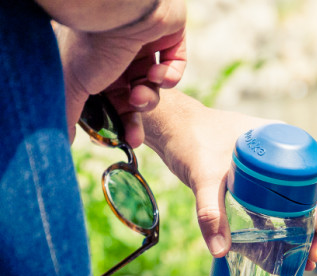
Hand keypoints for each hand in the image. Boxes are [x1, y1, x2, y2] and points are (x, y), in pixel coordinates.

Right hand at [53, 0, 186, 142]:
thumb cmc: (92, 45)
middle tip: (135, 139)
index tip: (121, 140)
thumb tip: (63, 142)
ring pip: (153, 84)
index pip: (109, 100)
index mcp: (96, 63)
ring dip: (149, 96)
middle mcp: (119, 52)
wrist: (120, 8)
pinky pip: (174, 65)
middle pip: (133, 97)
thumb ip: (70, 113)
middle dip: (134, 119)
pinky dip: (169, 76)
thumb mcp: (75, 85)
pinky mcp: (169, 35)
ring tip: (142, 94)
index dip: (116, 122)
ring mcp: (145, 43)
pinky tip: (158, 74)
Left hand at [144, 91, 316, 271]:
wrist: (171, 130)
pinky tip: (286, 248)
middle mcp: (284, 155)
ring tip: (304, 261)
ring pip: (299, 202)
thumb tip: (220, 251)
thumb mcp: (203, 175)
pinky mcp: (258, 183)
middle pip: (313, 194)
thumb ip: (210, 212)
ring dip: (305, 230)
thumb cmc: (190, 140)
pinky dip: (287, 226)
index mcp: (285, 142)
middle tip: (312, 257)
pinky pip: (281, 205)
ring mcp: (272, 170)